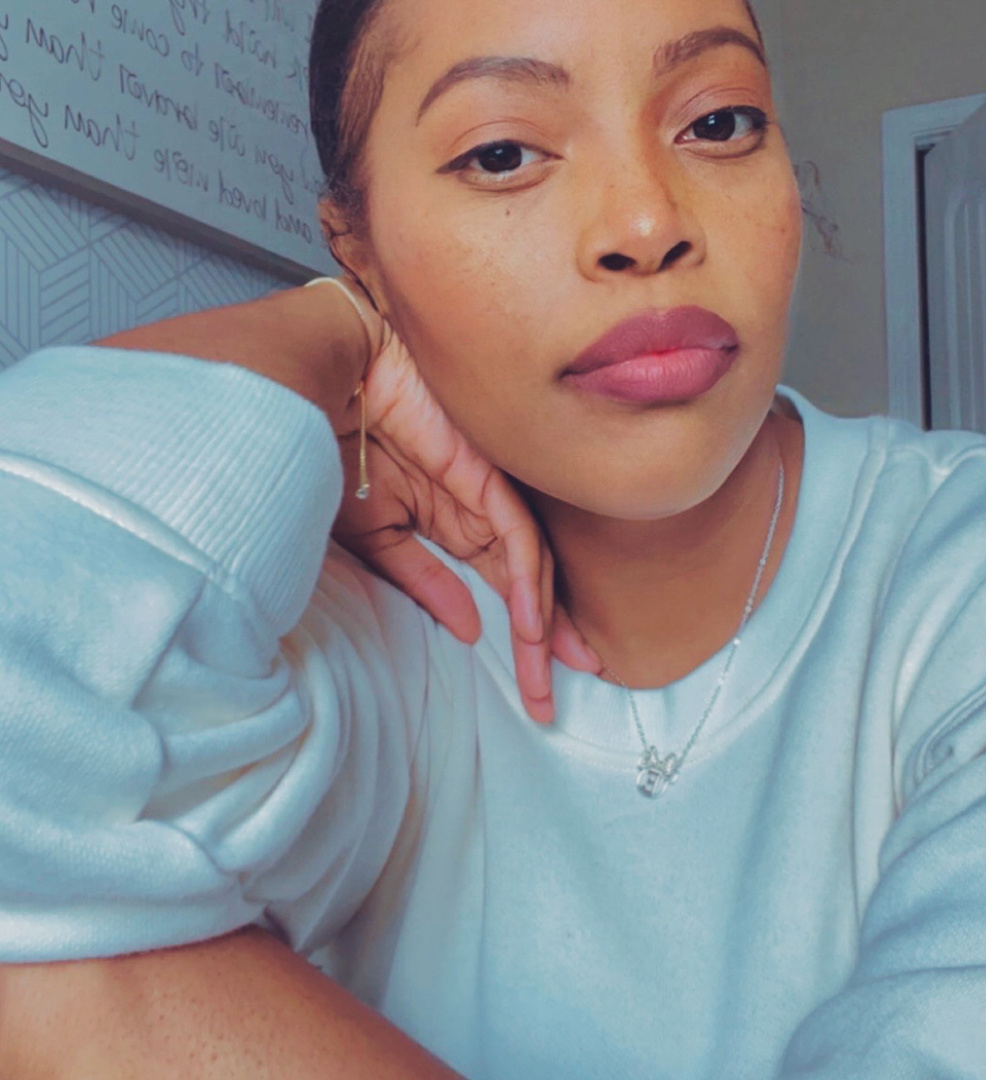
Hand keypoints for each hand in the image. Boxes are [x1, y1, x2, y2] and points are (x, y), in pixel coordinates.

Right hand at [321, 279, 600, 722]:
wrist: (323, 387)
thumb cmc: (337, 452)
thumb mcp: (376, 538)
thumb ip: (424, 582)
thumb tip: (469, 629)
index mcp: (455, 525)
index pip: (502, 589)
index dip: (523, 640)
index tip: (534, 690)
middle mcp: (481, 514)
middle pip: (529, 587)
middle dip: (544, 647)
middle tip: (551, 702)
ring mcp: (489, 494)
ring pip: (533, 570)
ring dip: (541, 629)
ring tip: (546, 679)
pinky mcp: (488, 476)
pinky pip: (518, 537)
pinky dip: (525, 583)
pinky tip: (528, 626)